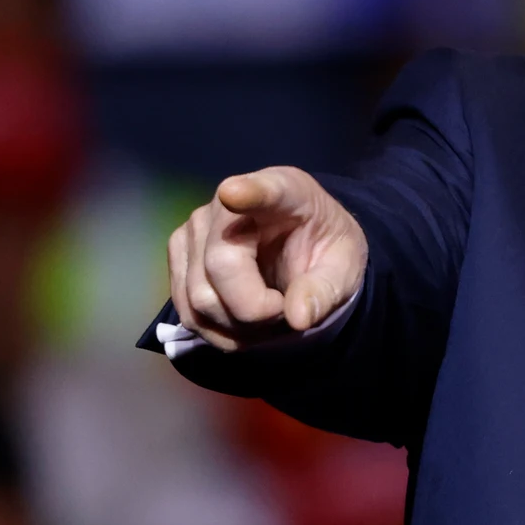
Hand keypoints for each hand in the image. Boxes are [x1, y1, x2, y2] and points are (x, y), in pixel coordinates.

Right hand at [167, 166, 367, 351]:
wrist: (303, 249)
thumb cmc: (325, 249)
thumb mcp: (345, 268)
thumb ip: (325, 289)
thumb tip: (298, 317)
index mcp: (284, 192)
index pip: (262, 190)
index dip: (247, 193)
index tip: (234, 193)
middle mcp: (225, 206)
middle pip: (220, 268)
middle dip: (256, 310)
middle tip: (285, 312)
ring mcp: (193, 231)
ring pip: (200, 299)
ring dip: (239, 328)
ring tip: (270, 318)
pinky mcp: (179, 259)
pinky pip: (189, 313)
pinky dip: (220, 333)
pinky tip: (246, 327)